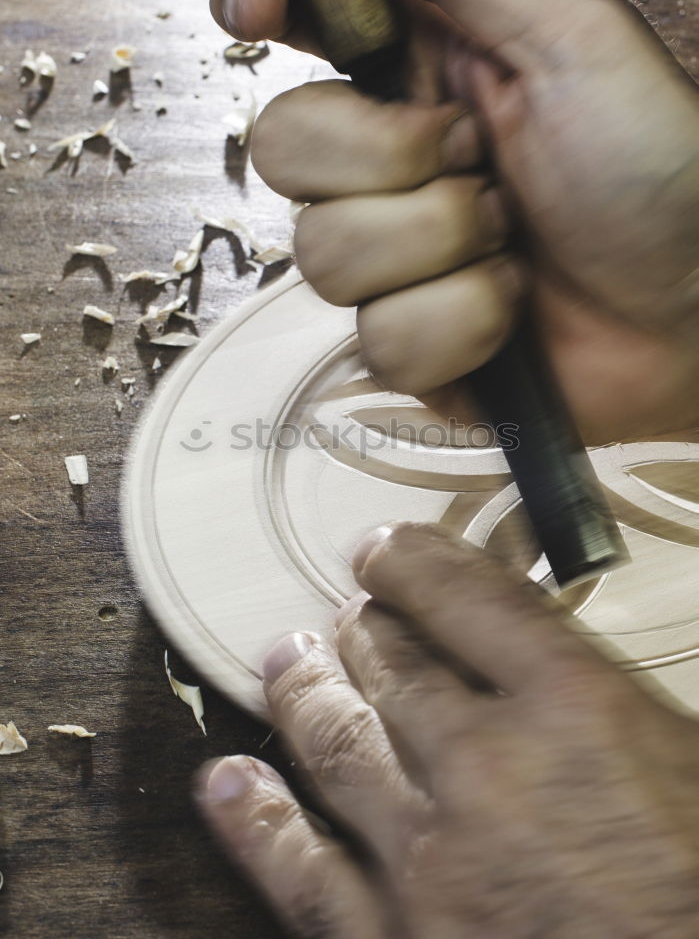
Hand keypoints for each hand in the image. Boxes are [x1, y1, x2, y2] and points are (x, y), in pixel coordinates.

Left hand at [196, 523, 698, 937]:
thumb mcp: (683, 754)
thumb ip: (597, 693)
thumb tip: (534, 652)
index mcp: (575, 708)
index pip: (465, 594)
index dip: (412, 560)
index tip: (385, 551)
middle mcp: (488, 769)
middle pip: (392, 663)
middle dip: (364, 628)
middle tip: (350, 616)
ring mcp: (429, 860)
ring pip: (337, 743)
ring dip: (305, 693)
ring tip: (286, 661)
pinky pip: (301, 872)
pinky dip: (256, 821)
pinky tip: (227, 785)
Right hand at [211, 0, 698, 444]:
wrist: (695, 307)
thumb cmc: (658, 172)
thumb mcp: (576, 45)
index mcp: (422, 78)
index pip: (301, 28)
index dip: (258, 4)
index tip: (260, 7)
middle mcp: (391, 166)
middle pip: (281, 147)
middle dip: (386, 159)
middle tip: (477, 159)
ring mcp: (393, 261)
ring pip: (325, 256)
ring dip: (442, 246)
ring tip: (513, 244)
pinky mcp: (408, 343)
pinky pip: (382, 339)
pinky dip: (464, 323)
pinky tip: (512, 308)